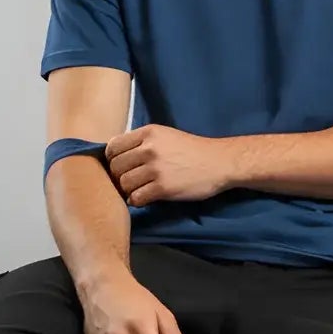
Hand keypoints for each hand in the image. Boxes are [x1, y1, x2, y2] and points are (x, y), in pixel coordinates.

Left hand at [103, 125, 232, 205]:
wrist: (220, 162)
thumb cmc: (192, 150)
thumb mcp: (166, 135)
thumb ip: (142, 141)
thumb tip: (117, 155)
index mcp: (148, 133)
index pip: (114, 146)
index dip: (112, 159)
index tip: (121, 166)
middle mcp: (149, 148)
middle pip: (116, 167)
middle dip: (119, 176)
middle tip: (130, 181)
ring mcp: (156, 169)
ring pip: (124, 183)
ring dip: (128, 190)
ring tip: (139, 190)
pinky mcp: (163, 188)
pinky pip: (136, 198)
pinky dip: (137, 200)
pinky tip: (145, 198)